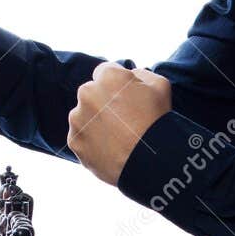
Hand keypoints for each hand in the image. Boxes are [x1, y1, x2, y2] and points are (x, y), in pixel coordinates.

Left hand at [66, 62, 172, 185]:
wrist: (151, 162)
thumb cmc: (158, 122)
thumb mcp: (160, 86)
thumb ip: (141, 73)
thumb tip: (131, 75)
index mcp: (108, 77)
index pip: (106, 73)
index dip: (118, 86)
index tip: (127, 100)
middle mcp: (87, 93)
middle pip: (93, 94)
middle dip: (104, 103)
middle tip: (124, 122)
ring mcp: (78, 118)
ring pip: (85, 116)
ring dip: (96, 123)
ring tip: (118, 139)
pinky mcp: (74, 140)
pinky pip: (81, 138)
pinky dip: (92, 143)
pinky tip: (110, 150)